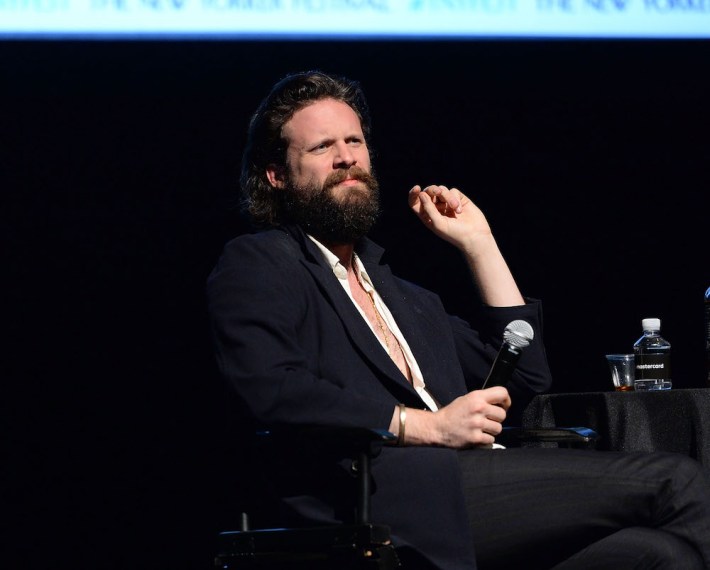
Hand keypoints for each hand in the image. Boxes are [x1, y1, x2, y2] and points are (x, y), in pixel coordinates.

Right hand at [400, 387, 510, 448]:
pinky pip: (491, 440)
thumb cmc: (453, 413)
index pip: (502, 393)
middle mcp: (478, 409)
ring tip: (480, 428)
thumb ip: (483, 399)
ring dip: (491, 430)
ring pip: (498, 429)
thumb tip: (501, 404)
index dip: (506, 401)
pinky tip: (476, 435)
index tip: (503, 406)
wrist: (438, 428)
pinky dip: (485, 440)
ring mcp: (477, 424)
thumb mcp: (466, 399)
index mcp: (477, 397)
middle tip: (487, 420)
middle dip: (496, 419)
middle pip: (503, 415)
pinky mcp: (476, 438)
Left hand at [407, 184, 524, 306]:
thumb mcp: (438, 223)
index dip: (414, 194)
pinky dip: (455, 199)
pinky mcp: (459, 199)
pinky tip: (460, 211)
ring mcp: (447, 203)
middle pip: (428, 192)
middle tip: (438, 191)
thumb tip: (421, 194)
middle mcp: (436, 208)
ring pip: (441, 190)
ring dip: (447, 196)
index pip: (415, 202)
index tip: (417, 188)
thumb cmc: (454, 233)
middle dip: (432, 190)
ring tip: (455, 207)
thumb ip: (429, 209)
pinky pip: (453, 191)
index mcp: (427, 215)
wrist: (474, 236)